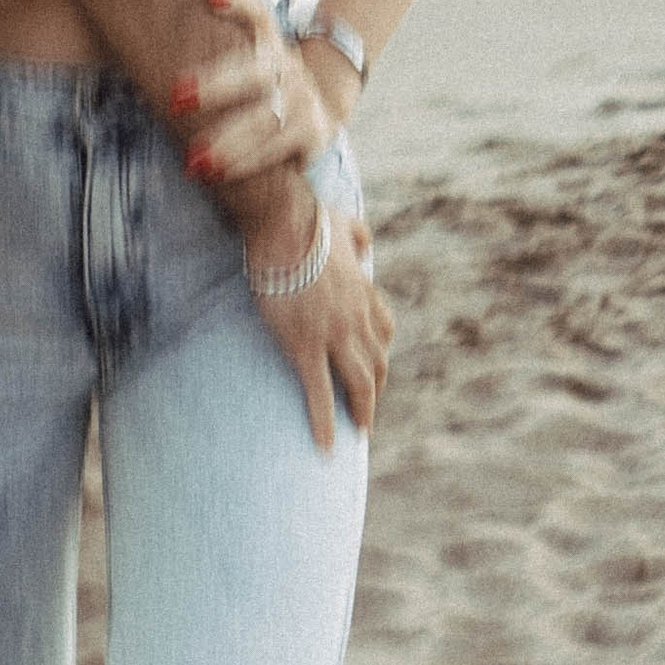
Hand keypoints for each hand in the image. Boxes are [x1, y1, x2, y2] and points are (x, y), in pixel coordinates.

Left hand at [170, 19, 332, 186]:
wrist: (319, 115)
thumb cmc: (263, 86)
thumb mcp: (250, 57)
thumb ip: (219, 40)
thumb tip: (177, 12)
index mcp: (269, 42)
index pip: (257, 13)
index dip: (238, 0)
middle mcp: (288, 66)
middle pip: (254, 71)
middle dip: (214, 85)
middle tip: (176, 99)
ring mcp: (304, 99)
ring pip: (264, 119)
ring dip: (227, 141)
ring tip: (195, 158)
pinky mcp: (313, 133)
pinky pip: (276, 148)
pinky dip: (245, 162)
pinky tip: (218, 174)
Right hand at [241, 190, 392, 450]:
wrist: (283, 225)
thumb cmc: (307, 219)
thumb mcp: (344, 221)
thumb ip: (358, 235)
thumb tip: (366, 245)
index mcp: (363, 291)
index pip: (382, 330)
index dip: (378, 352)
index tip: (372, 366)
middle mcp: (356, 318)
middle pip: (377, 363)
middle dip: (375, 387)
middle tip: (367, 406)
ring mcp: (333, 335)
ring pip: (359, 383)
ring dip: (362, 410)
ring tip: (359, 430)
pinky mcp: (306, 347)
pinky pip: (320, 393)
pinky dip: (324, 421)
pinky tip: (325, 445)